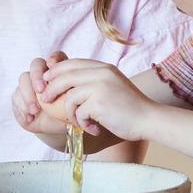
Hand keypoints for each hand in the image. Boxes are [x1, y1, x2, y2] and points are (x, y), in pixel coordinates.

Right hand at [13, 52, 71, 135]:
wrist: (55, 127)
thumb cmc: (68, 113)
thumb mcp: (73, 106)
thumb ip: (72, 97)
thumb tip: (70, 93)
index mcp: (59, 71)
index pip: (56, 58)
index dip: (54, 59)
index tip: (52, 65)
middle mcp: (42, 74)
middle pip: (36, 64)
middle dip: (37, 76)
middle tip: (40, 90)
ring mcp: (29, 84)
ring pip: (23, 79)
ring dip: (28, 95)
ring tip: (35, 110)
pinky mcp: (18, 96)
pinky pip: (16, 97)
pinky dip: (23, 108)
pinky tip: (30, 118)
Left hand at [40, 57, 156, 141]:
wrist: (148, 119)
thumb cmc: (129, 107)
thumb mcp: (111, 85)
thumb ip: (93, 81)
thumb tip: (64, 83)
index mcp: (103, 67)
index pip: (72, 63)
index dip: (56, 71)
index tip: (46, 81)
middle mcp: (101, 73)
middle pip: (65, 76)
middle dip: (51, 89)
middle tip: (45, 100)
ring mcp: (100, 87)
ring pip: (70, 97)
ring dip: (71, 113)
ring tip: (81, 122)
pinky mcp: (99, 102)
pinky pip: (79, 113)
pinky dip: (83, 123)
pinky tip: (95, 129)